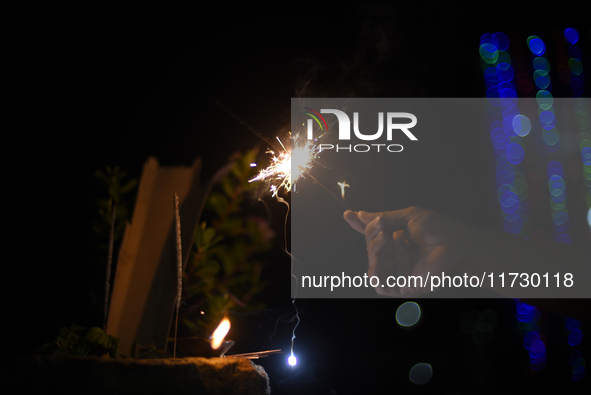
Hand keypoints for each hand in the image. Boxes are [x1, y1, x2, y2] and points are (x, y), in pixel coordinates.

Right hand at [343, 207, 467, 296]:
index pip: (375, 234)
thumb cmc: (439, 229)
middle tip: (381, 226)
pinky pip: (379, 283)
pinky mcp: (402, 286)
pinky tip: (380, 257)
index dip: (361, 226)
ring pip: (372, 264)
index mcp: (399, 239)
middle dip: (371, 235)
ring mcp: (399, 271)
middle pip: (370, 248)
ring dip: (373, 250)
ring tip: (384, 238)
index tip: (348, 215)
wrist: (456, 245)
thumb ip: (383, 218)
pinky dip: (375, 271)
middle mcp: (397, 256)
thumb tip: (361, 215)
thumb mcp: (407, 217)